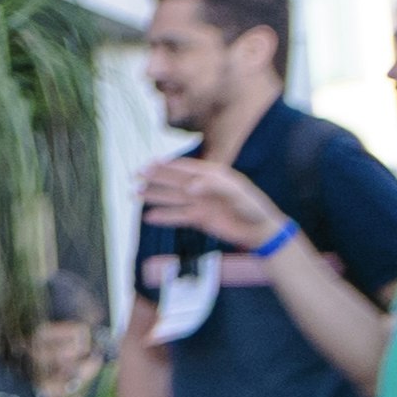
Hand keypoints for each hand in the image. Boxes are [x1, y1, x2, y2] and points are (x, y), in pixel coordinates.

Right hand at [138, 154, 282, 250]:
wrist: (261, 231)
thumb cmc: (252, 207)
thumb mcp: (237, 193)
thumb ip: (213, 186)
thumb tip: (189, 185)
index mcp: (212, 175)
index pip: (185, 168)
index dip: (167, 166)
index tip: (149, 165)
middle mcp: (203, 187)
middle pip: (174, 182)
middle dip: (155, 179)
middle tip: (135, 176)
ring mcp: (200, 203)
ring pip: (172, 198)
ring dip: (154, 196)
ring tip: (135, 195)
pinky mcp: (200, 218)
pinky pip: (178, 216)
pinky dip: (164, 217)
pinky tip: (149, 217)